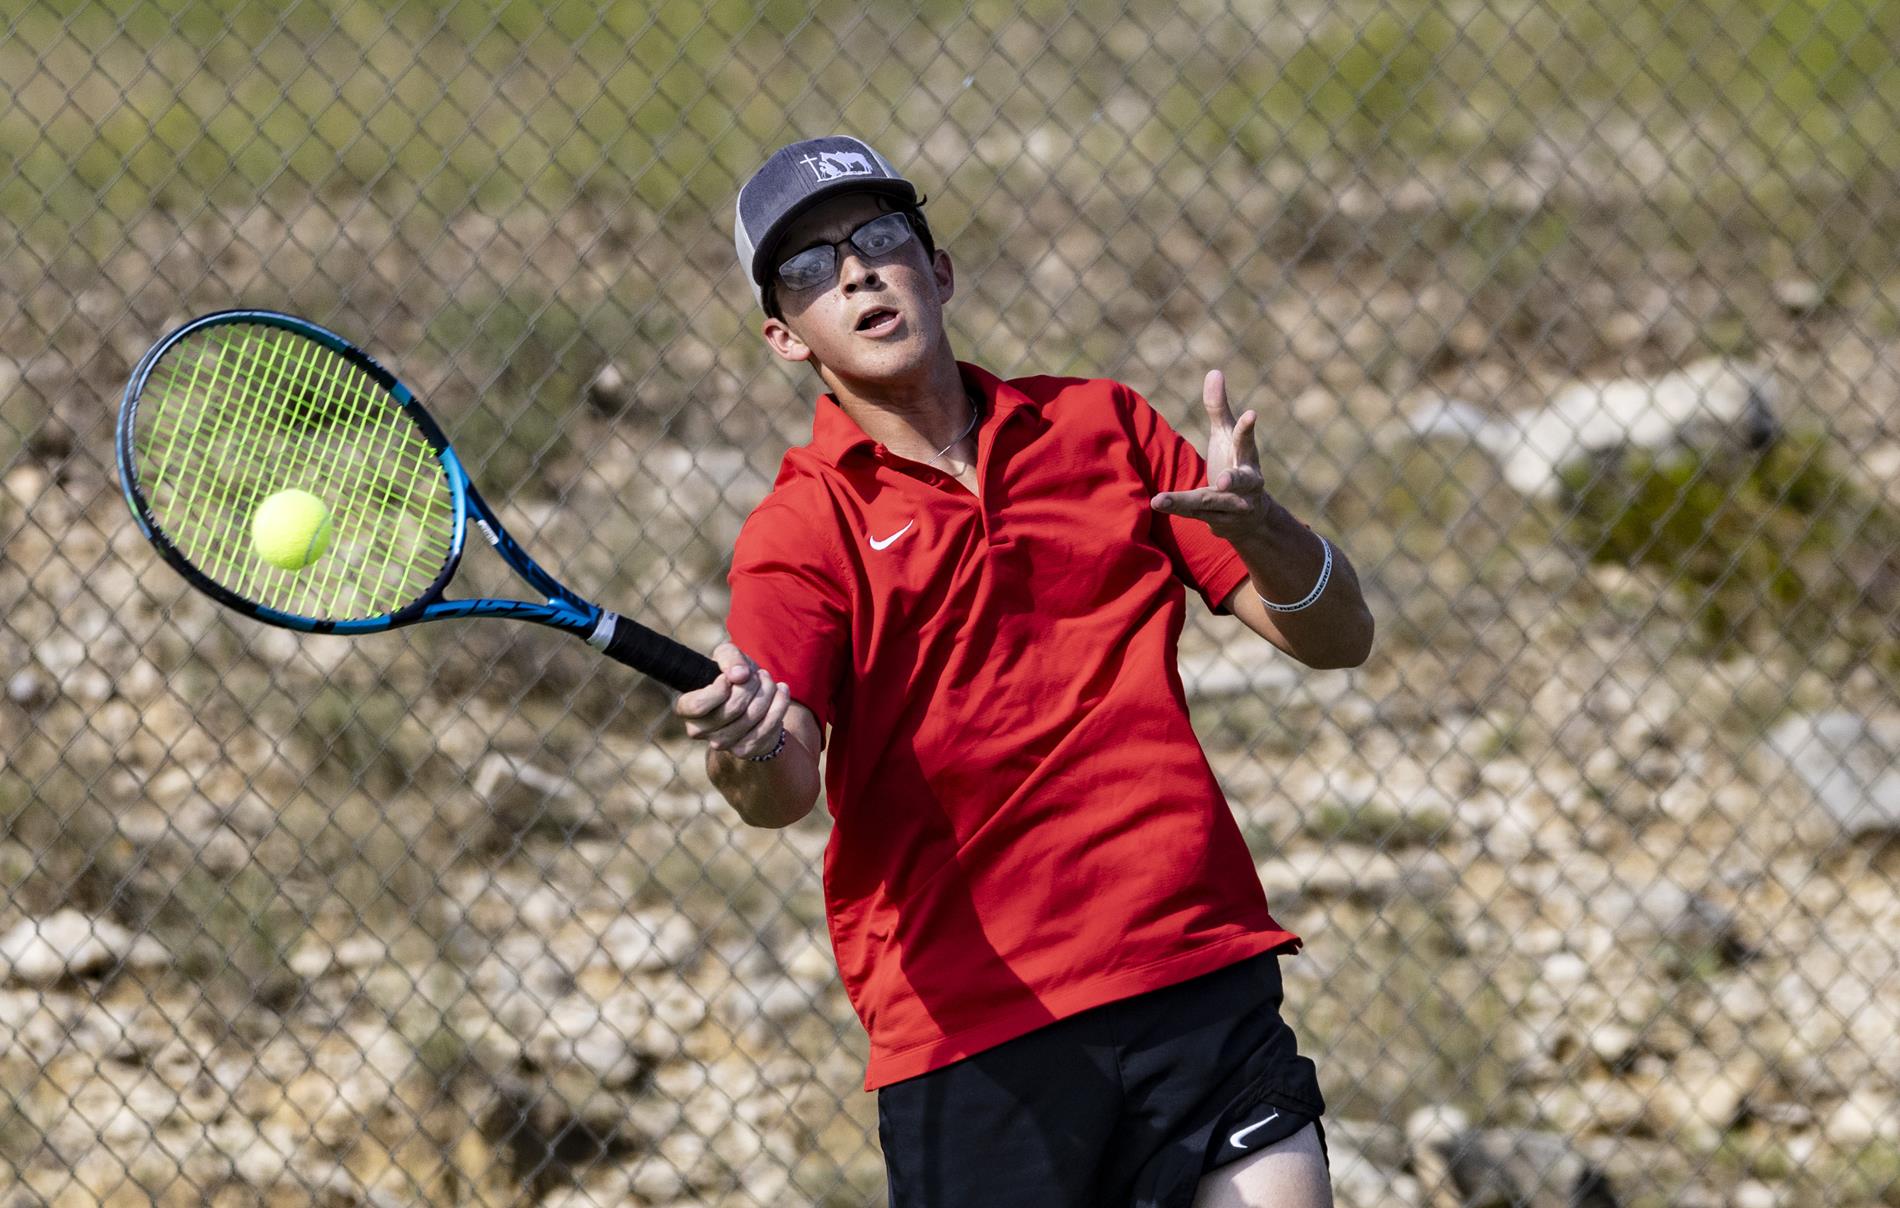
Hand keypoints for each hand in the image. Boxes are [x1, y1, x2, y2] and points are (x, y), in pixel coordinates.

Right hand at [674, 641, 791, 758]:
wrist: (752, 698)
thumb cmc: (732, 674)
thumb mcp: (728, 656)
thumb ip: (730, 658)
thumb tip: (740, 675)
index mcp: (686, 708)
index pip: (698, 705)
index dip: (718, 689)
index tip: (729, 677)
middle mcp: (698, 730)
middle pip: (732, 708)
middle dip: (751, 685)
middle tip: (757, 675)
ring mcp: (720, 743)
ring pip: (751, 717)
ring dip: (767, 693)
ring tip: (768, 681)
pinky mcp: (743, 749)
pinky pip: (767, 728)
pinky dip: (779, 706)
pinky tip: (781, 691)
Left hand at [1149, 370, 1274, 539]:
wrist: (1250, 517)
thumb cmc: (1235, 464)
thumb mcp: (1227, 436)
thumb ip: (1220, 408)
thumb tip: (1214, 371)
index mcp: (1247, 458)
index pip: (1247, 441)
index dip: (1247, 429)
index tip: (1251, 414)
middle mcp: (1247, 485)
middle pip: (1239, 481)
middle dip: (1233, 482)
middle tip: (1224, 481)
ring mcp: (1234, 507)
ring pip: (1209, 503)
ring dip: (1185, 502)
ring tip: (1160, 500)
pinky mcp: (1219, 523)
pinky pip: (1196, 516)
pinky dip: (1177, 509)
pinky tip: (1157, 502)